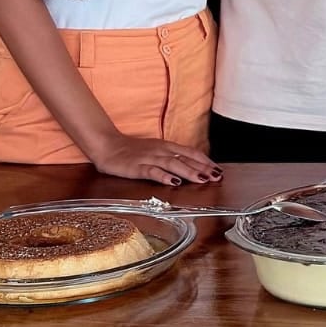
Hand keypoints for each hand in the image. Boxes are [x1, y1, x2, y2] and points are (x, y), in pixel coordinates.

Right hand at [89, 135, 221, 186]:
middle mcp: (160, 151)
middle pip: (185, 158)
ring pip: (172, 164)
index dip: (205, 160)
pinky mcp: (136, 167)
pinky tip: (173, 181)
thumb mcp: (154, 151)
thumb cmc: (131, 150)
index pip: (190, 152)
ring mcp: (149, 158)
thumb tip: (189, 166)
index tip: (218, 169)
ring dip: (188, 171)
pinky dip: (163, 176)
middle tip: (217, 176)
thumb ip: (170, 158)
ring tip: (202, 179)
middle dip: (202, 168)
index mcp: (166, 146)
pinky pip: (152, 171)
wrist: (107, 145)